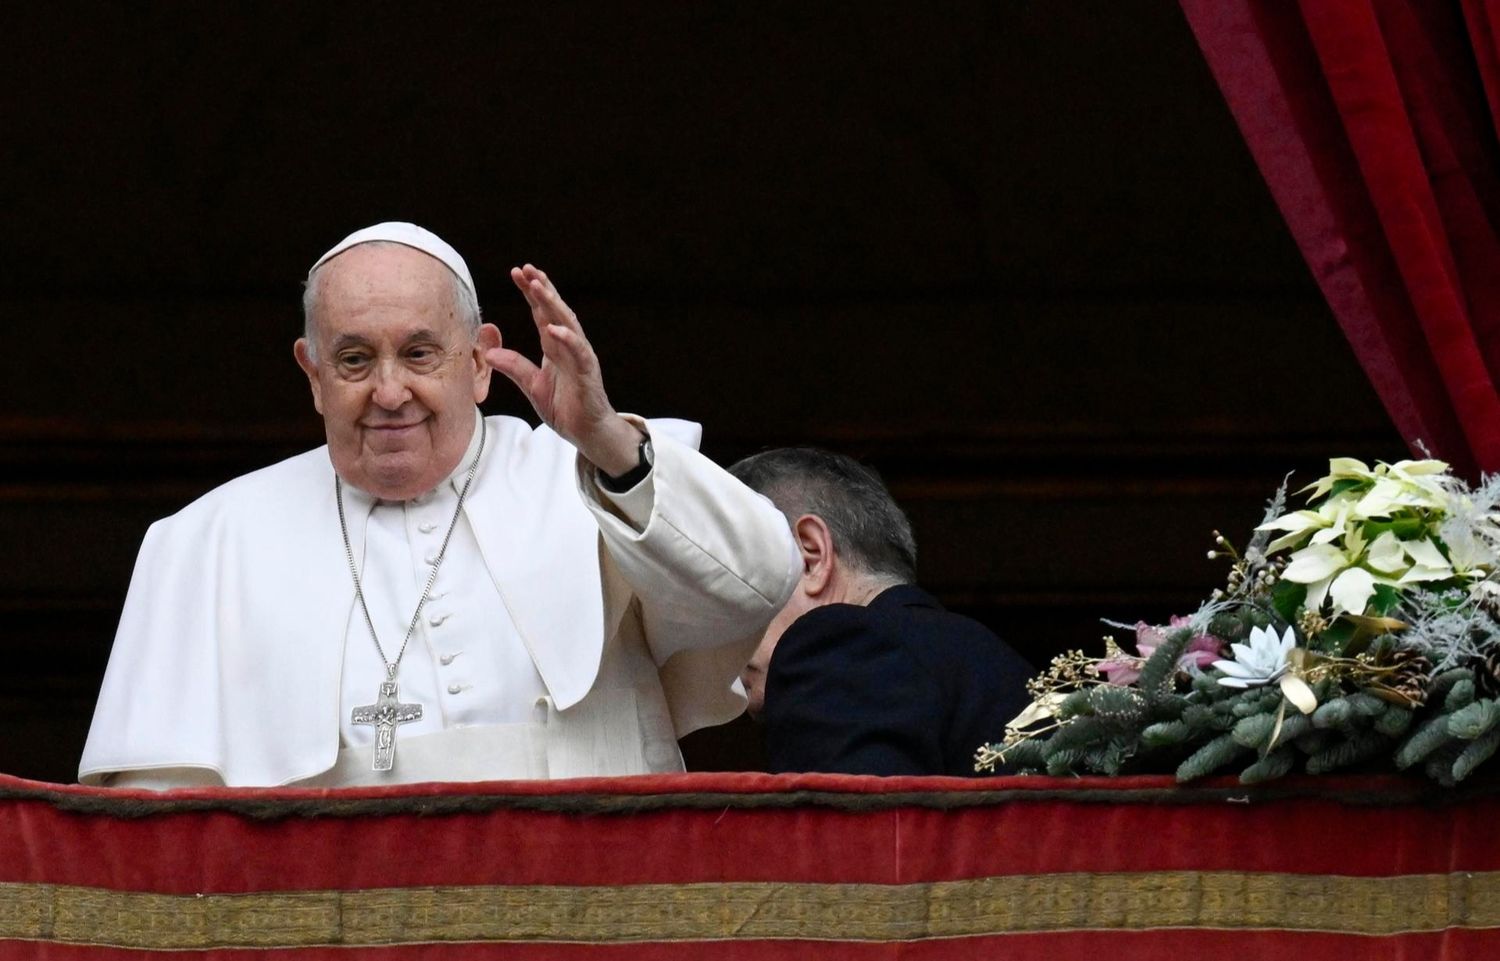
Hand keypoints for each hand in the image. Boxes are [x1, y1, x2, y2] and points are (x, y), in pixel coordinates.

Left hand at [485, 265, 642, 475]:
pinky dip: (567, 339)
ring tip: (539, 287)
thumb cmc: (565, 408)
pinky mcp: (588, 373)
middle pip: (554, 311)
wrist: (587, 432)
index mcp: (554, 347)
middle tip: (527, 269)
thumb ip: (514, 368)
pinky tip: (554, 328)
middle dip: (541, 289)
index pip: (541, 313)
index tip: (517, 272)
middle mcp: (568, 346)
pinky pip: (579, 352)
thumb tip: (488, 353)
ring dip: (553, 304)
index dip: (530, 293)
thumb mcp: (532, 386)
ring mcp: (580, 357)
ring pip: (568, 324)